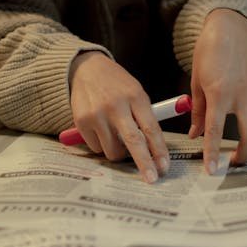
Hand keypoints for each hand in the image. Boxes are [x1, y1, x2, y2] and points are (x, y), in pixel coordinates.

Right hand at [68, 52, 170, 183]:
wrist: (86, 68)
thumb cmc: (116, 84)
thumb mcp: (135, 91)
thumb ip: (144, 116)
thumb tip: (154, 149)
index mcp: (135, 96)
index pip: (151, 128)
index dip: (159, 150)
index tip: (164, 167)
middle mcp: (116, 105)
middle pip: (133, 142)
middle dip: (144, 163)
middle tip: (151, 178)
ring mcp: (97, 114)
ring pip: (113, 150)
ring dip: (118, 151)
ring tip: (116, 137)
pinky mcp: (82, 121)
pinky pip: (96, 147)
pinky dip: (101, 144)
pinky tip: (100, 129)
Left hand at [189, 8, 246, 172]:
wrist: (231, 28)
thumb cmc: (210, 51)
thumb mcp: (197, 80)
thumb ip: (198, 111)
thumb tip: (195, 134)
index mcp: (220, 92)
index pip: (215, 130)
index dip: (213, 153)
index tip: (212, 170)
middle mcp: (242, 94)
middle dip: (243, 156)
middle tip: (232, 162)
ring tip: (241, 149)